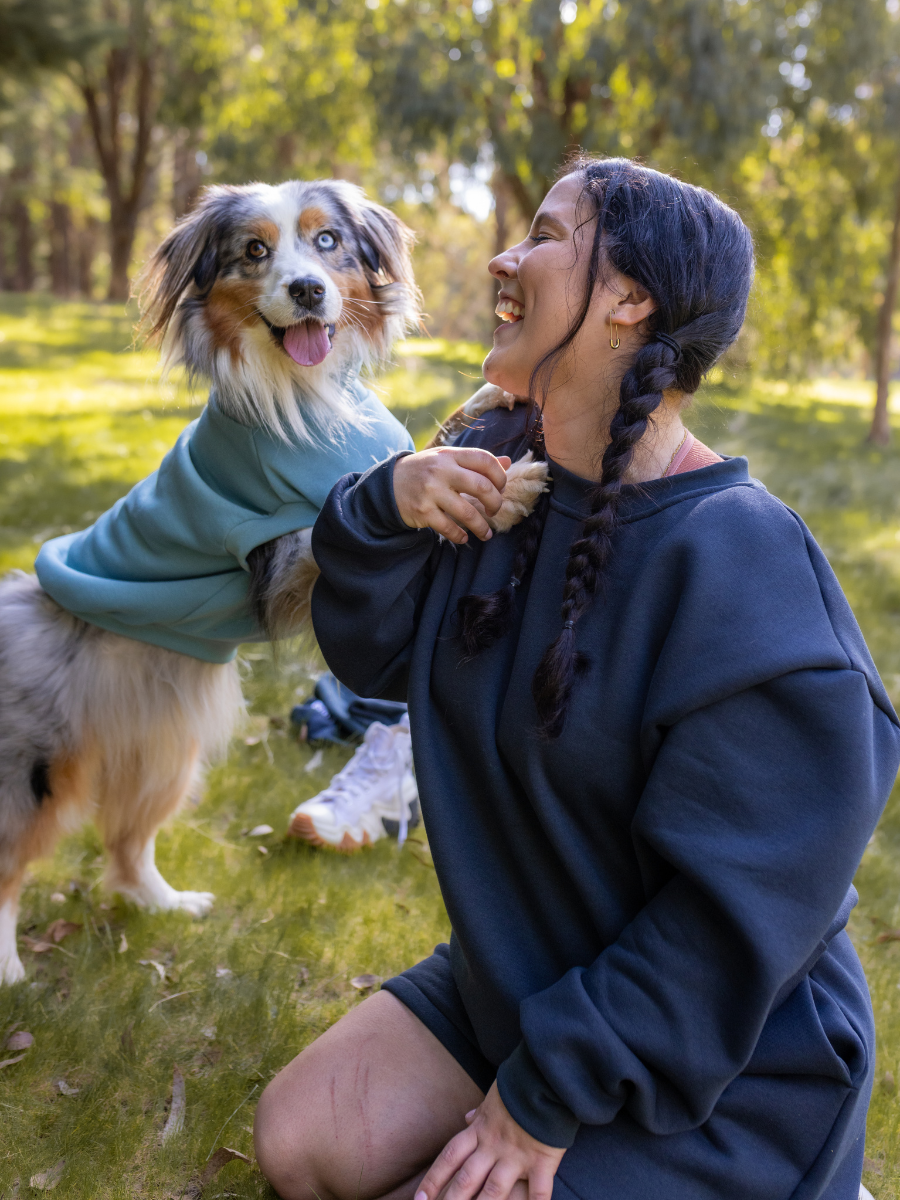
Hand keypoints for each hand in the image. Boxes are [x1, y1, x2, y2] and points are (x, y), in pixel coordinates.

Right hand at [393, 448, 511, 544]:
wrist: (388, 484)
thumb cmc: (425, 471)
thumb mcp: (447, 459)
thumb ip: (475, 462)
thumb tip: (508, 462)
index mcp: (450, 455)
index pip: (485, 460)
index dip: (500, 476)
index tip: (501, 488)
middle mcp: (441, 470)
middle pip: (481, 486)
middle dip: (495, 503)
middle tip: (494, 511)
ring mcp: (431, 491)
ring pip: (467, 513)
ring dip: (481, 527)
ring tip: (486, 534)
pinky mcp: (423, 512)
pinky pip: (449, 528)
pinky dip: (461, 536)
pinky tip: (465, 537)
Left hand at [415, 1082, 564, 1199]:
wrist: (544, 1076)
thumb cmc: (518, 1087)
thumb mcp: (493, 1097)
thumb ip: (479, 1112)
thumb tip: (465, 1117)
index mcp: (480, 1130)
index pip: (450, 1157)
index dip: (434, 1178)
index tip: (419, 1197)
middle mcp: (493, 1145)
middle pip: (466, 1178)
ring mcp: (516, 1155)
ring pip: (493, 1190)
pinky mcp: (541, 1160)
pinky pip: (538, 1190)